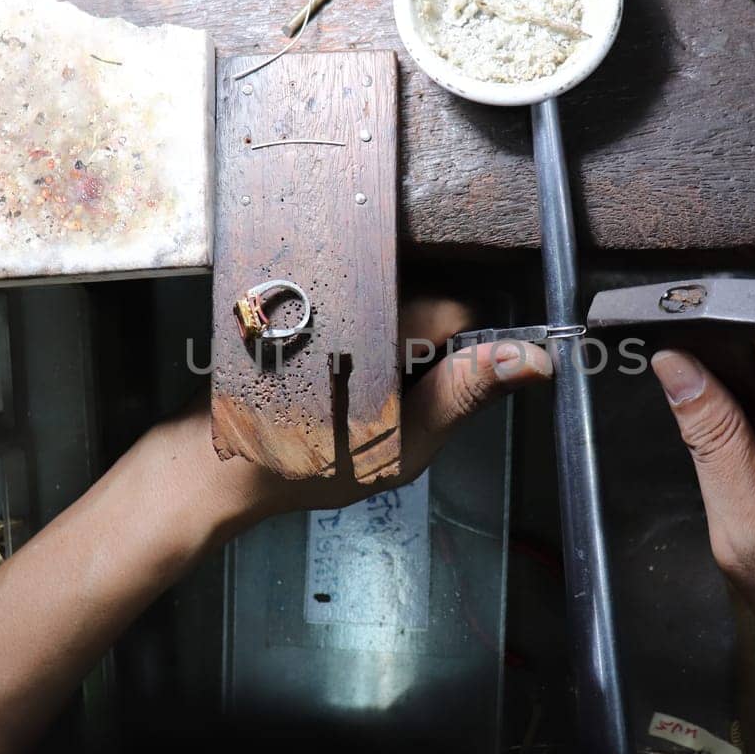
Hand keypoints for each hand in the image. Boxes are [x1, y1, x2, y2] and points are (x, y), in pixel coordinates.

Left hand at [145, 297, 552, 543]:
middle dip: (420, 353)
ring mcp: (321, 293)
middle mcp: (353, 291)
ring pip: (387, 310)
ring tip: (353, 397)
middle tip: (388, 406)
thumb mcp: (405, 442)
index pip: (461, 314)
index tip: (431, 397)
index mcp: (387, 319)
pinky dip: (351, 345)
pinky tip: (327, 383)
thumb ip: (468, 392)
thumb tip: (531, 359)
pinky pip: (350, 312)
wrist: (222, 463)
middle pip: (424, 307)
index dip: (460, 358)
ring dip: (385, 350)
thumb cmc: (308, 461)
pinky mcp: (296, 301)